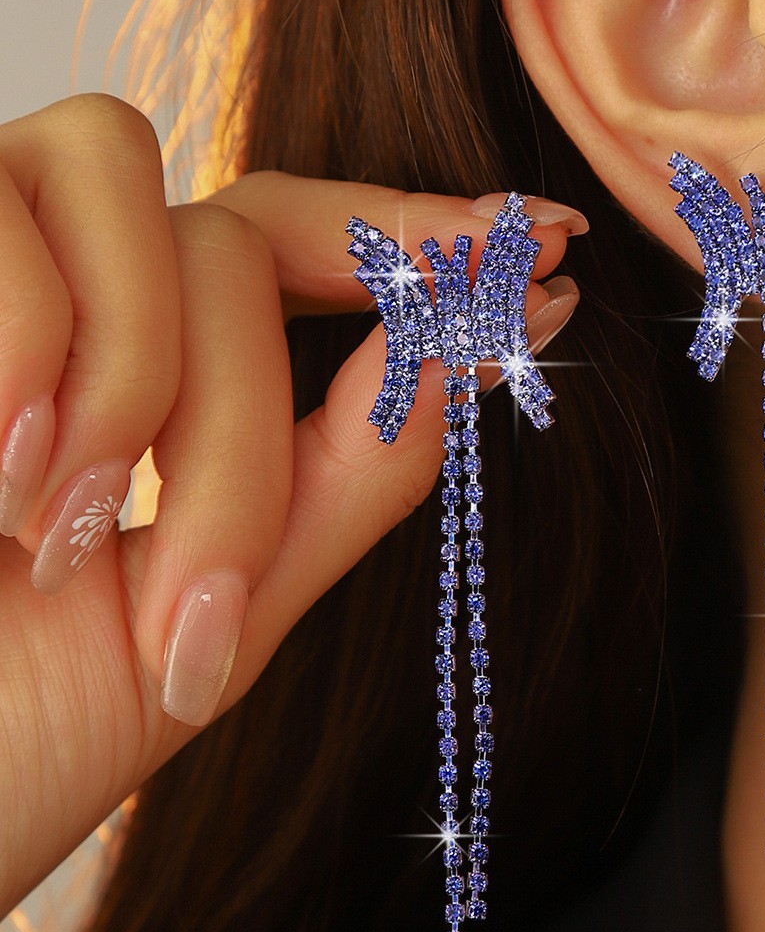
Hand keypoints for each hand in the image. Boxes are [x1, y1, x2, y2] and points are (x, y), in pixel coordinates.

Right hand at [0, 93, 583, 917]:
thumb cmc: (31, 722)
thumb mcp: (233, 603)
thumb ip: (353, 470)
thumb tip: (475, 350)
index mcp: (169, 371)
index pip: (312, 244)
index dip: (424, 237)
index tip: (544, 253)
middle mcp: (86, 294)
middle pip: (246, 246)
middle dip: (250, 429)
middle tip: (204, 596)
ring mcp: (1, 273)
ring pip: (151, 209)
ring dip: (141, 390)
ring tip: (62, 536)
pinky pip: (7, 215)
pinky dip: (25, 348)